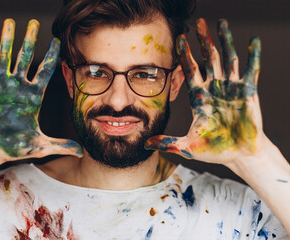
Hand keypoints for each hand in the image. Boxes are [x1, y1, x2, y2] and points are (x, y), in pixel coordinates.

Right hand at [0, 19, 82, 160]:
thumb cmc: (14, 145)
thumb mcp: (40, 145)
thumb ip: (60, 145)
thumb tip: (81, 151)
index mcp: (33, 96)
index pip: (45, 71)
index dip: (52, 57)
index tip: (58, 42)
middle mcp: (18, 86)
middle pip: (25, 58)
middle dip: (29, 40)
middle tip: (34, 23)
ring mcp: (0, 84)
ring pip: (4, 57)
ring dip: (6, 40)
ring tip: (9, 22)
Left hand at [145, 18, 263, 164]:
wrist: (238, 156)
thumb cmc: (214, 150)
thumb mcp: (187, 146)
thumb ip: (166, 143)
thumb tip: (145, 145)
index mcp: (199, 97)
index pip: (189, 70)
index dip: (184, 55)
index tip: (178, 39)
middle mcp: (214, 89)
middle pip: (208, 59)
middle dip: (203, 41)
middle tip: (198, 23)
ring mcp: (231, 89)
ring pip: (227, 59)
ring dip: (225, 41)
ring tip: (222, 23)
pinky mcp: (248, 93)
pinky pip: (251, 70)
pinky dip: (253, 56)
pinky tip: (253, 41)